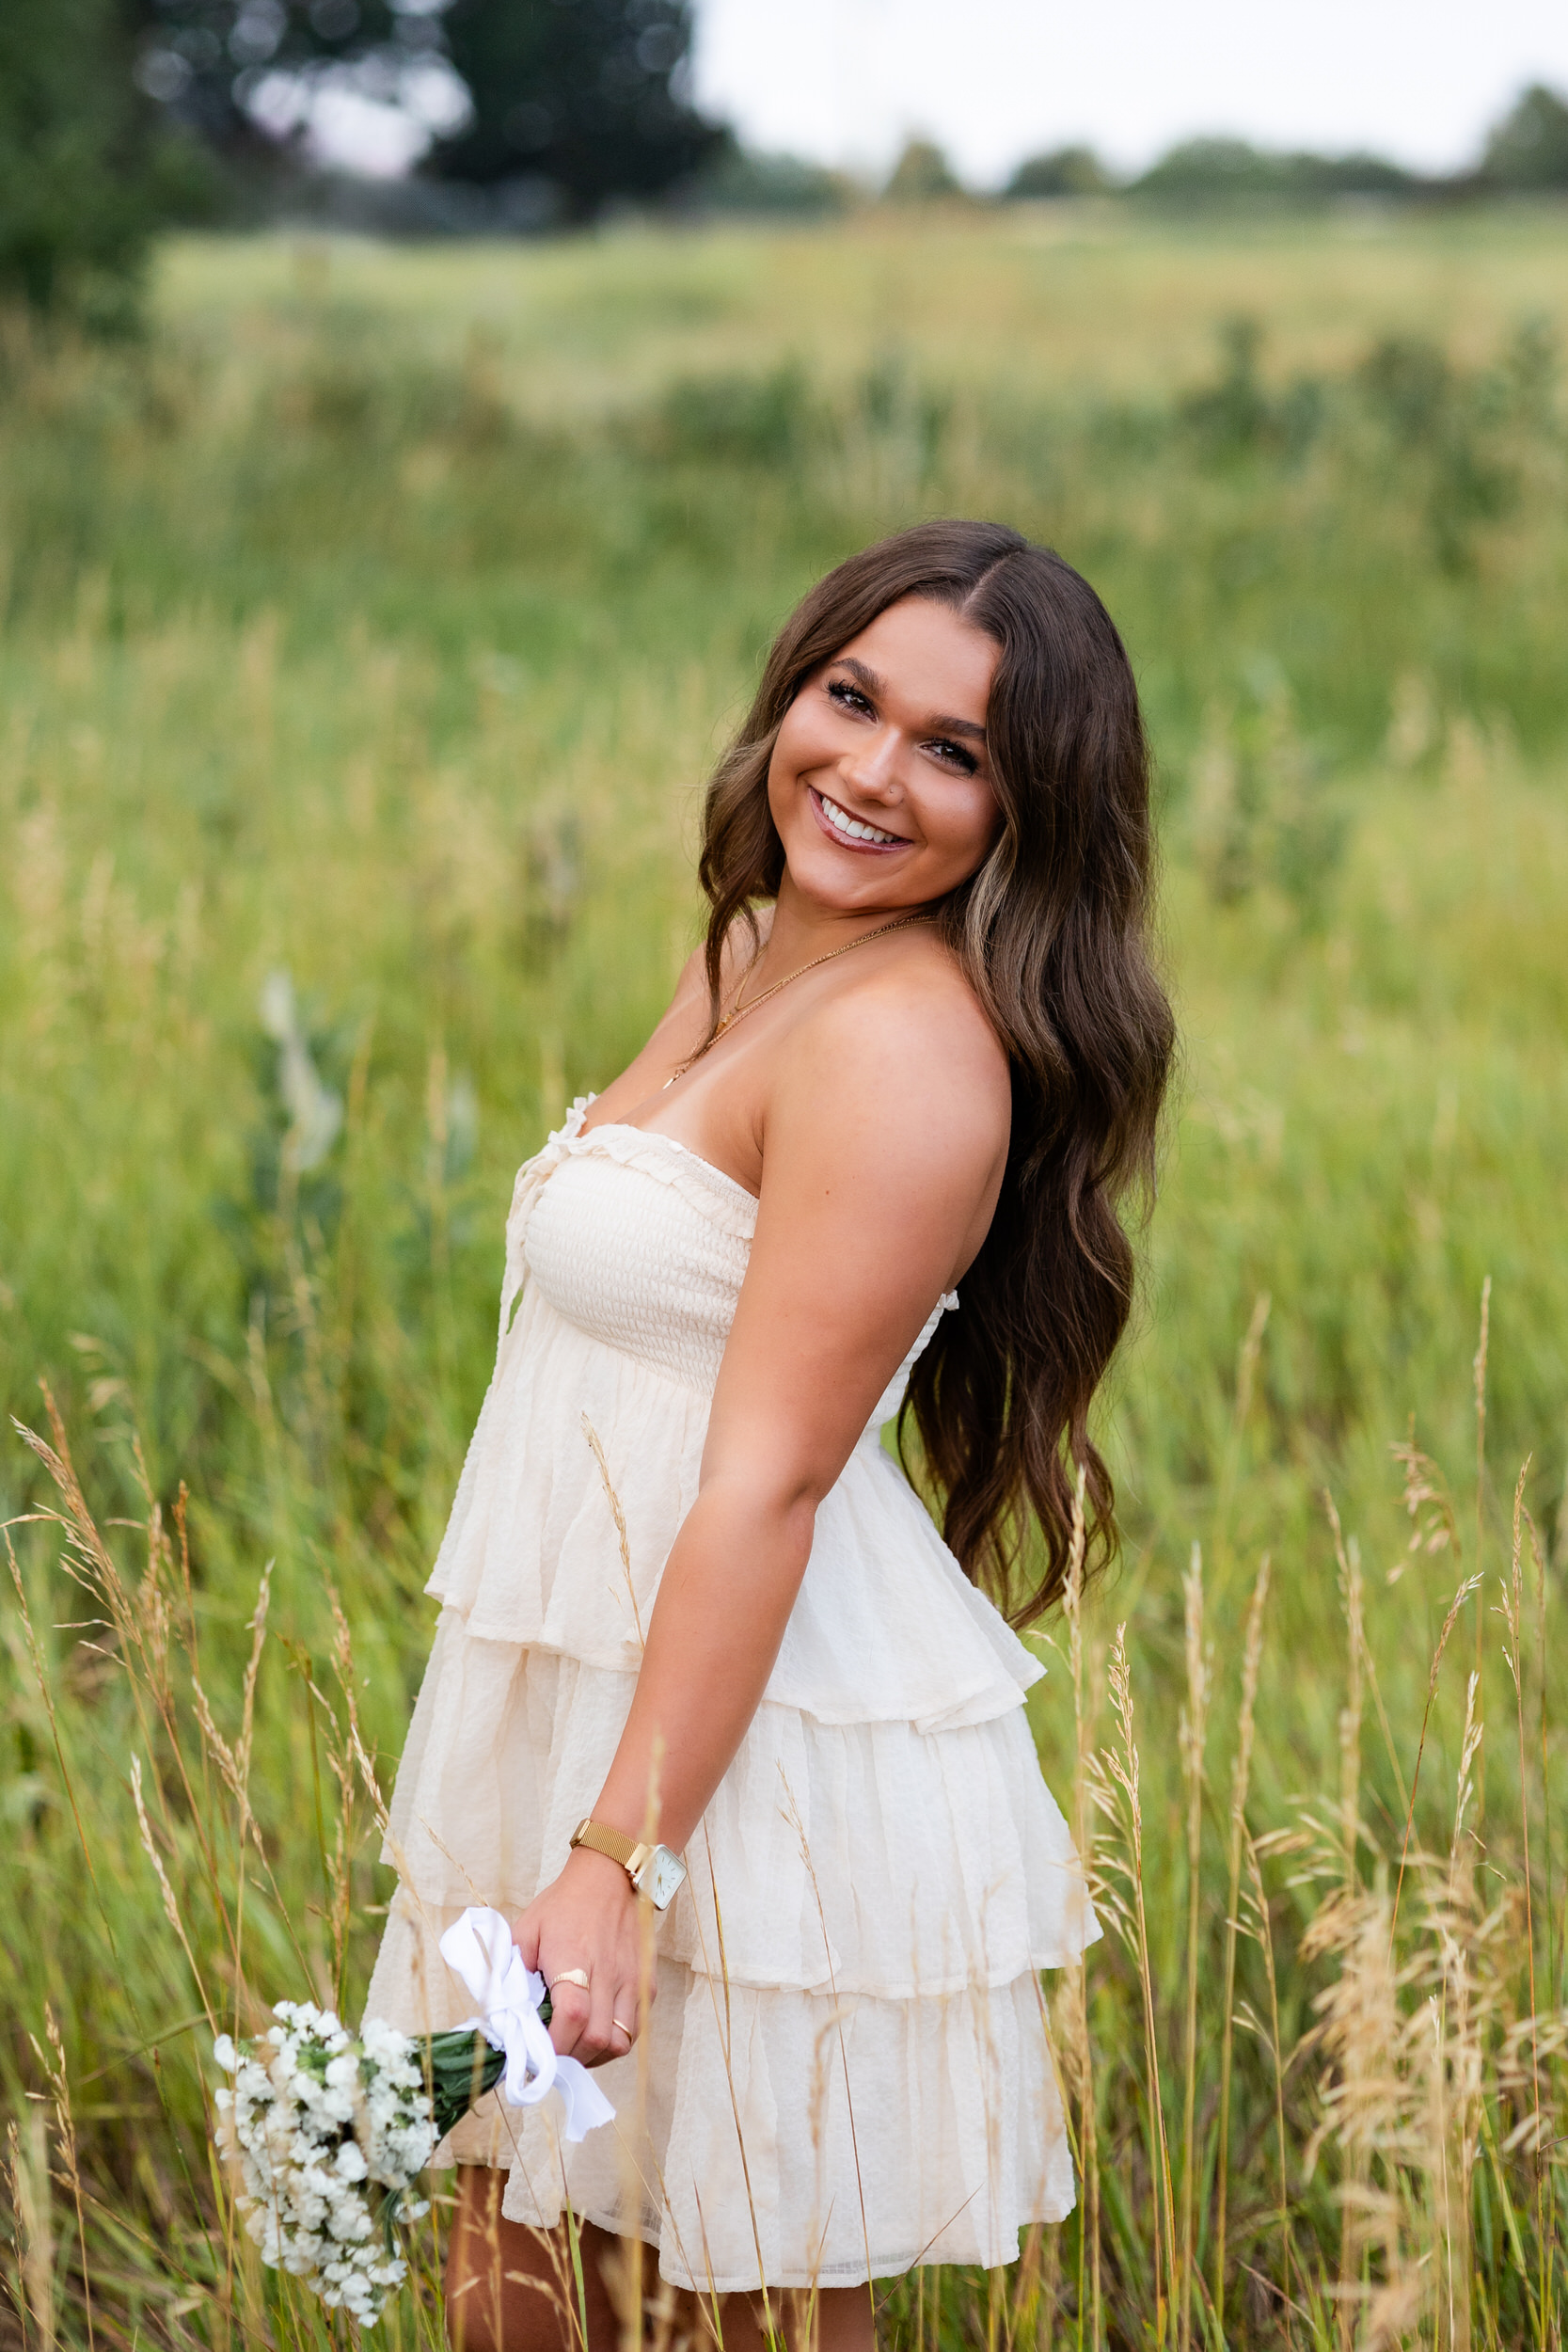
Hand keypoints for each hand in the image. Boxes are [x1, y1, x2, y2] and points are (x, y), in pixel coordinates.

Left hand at [511, 1847, 650, 2066]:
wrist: (611, 1876)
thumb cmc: (565, 1903)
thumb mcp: (528, 1928)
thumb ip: (513, 1968)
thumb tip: (502, 2008)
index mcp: (574, 1959)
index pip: (572, 2016)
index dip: (554, 2044)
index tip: (537, 2051)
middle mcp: (608, 1974)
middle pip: (596, 2038)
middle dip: (571, 2057)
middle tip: (553, 2054)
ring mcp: (632, 1980)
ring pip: (620, 2041)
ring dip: (595, 2056)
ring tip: (576, 2048)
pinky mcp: (647, 1983)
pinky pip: (636, 2029)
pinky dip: (616, 2042)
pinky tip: (597, 2035)